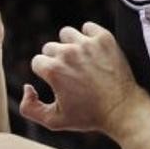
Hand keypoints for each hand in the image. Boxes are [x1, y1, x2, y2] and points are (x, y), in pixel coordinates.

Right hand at [20, 22, 136, 132]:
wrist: (122, 110)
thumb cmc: (89, 116)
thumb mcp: (54, 121)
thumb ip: (29, 108)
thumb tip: (27, 86)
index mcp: (53, 70)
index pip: (37, 61)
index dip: (45, 73)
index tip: (58, 82)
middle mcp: (68, 53)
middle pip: (50, 47)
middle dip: (56, 59)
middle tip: (71, 74)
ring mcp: (87, 44)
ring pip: (67, 34)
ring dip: (70, 45)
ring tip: (80, 60)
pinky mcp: (104, 38)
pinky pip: (88, 27)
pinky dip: (89, 36)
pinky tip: (93, 51)